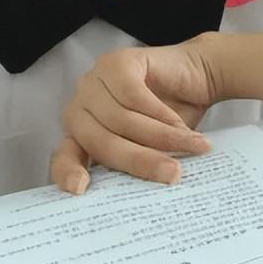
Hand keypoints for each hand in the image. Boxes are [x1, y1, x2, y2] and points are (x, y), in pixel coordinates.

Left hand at [52, 43, 216, 190]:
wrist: (198, 75)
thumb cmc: (172, 119)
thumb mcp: (150, 149)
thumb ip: (133, 165)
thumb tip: (135, 201)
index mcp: (82, 132)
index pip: (64, 157)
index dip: (69, 172)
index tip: (81, 189)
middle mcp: (82, 105)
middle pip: (100, 141)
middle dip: (140, 160)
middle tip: (173, 174)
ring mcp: (96, 80)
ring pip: (120, 119)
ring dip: (161, 137)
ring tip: (193, 146)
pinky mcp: (117, 62)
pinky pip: (133, 95)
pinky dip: (161, 114)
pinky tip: (181, 124)